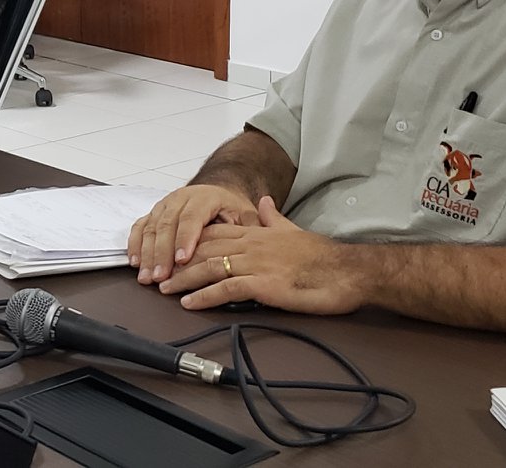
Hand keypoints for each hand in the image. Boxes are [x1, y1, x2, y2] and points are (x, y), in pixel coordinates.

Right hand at [126, 183, 261, 284]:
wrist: (218, 192)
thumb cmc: (230, 208)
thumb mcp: (245, 214)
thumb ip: (250, 226)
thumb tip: (260, 235)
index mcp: (204, 197)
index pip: (191, 218)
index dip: (185, 239)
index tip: (183, 260)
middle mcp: (181, 198)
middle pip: (166, 225)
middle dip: (161, 254)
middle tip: (161, 277)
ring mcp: (164, 205)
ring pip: (151, 227)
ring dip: (147, 254)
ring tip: (147, 276)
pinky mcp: (154, 212)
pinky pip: (140, 227)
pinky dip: (135, 245)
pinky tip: (135, 262)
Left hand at [158, 196, 363, 314]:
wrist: (349, 271)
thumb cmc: (324, 256)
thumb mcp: (293, 230)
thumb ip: (272, 218)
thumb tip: (262, 202)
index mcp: (257, 232)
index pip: (213, 234)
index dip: (188, 243)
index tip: (169, 252)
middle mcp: (252, 244)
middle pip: (203, 249)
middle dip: (176, 261)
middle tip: (156, 273)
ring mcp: (256, 263)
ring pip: (209, 267)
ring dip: (183, 279)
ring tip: (164, 288)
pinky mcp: (263, 284)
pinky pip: (226, 290)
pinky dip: (204, 296)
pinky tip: (189, 303)